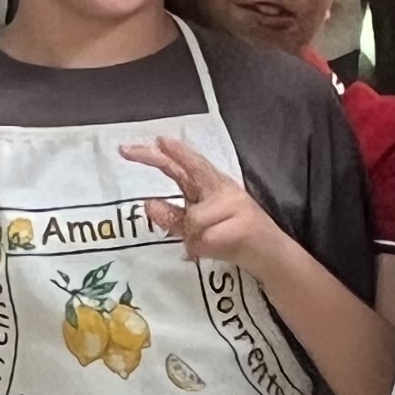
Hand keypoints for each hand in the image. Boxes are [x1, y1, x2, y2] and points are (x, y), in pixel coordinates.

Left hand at [124, 134, 278, 275]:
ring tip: (215, 242)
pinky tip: (219, 248)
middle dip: (155, 159)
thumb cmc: (232, 236)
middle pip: (186, 170)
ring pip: (192, 219)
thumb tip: (148, 204)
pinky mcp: (239, 226)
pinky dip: (202, 249)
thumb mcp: (197, 227)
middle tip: (124, 150)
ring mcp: (232, 206)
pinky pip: (201, 239)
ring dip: (194, 237)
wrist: (269, 254)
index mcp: (214, 186)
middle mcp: (223, 189)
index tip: (157, 140)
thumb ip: (174, 216)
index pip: (191, 166)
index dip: (175, 152)